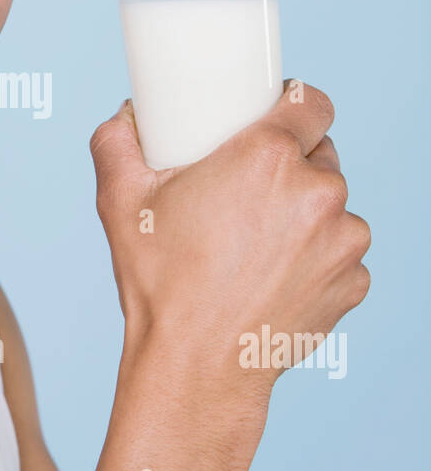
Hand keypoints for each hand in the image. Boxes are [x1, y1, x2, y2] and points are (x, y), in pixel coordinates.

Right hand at [89, 84, 370, 404]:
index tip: (275, 118)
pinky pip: (341, 254)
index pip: (310, 102)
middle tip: (247, 190)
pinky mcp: (353, 282)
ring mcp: (343, 240)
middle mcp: (318, 191)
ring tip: (258, 242)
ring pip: (332, 207)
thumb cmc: (160, 284)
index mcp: (268, 156)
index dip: (294, 105)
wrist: (196, 368)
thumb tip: (127, 115)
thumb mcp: (120, 202)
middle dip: (291, 165)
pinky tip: (276, 276)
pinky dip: (317, 259)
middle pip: (320, 154)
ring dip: (306, 214)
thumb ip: (116, 141)